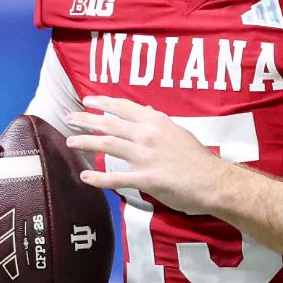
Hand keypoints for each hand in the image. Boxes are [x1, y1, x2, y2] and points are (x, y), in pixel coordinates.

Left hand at [65, 96, 231, 214]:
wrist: (214, 182)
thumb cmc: (197, 159)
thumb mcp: (179, 132)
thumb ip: (159, 123)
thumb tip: (146, 111)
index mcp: (156, 122)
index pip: (124, 107)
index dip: (103, 103)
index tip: (88, 100)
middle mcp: (148, 135)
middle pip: (110, 123)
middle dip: (86, 119)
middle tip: (68, 118)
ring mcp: (146, 157)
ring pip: (108, 145)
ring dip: (85, 142)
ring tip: (69, 142)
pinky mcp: (146, 179)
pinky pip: (116, 178)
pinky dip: (98, 179)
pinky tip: (84, 178)